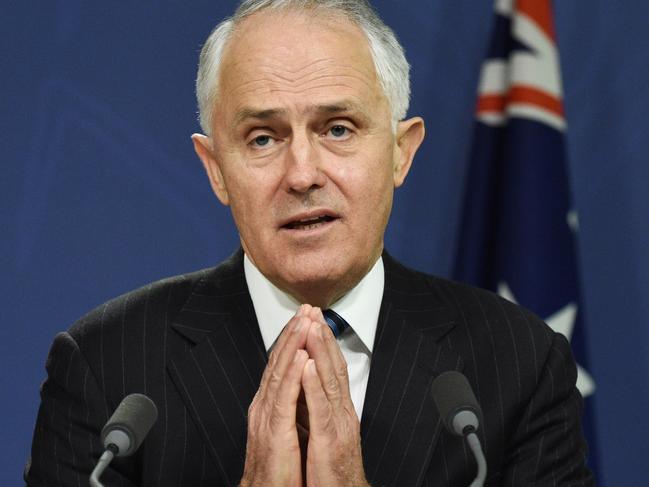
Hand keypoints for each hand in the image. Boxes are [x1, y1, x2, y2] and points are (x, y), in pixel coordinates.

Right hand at [240, 305, 311, 486]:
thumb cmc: (279, 466)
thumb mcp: (285, 427)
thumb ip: (290, 404)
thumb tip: (301, 385)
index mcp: (270, 402)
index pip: (281, 363)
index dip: (293, 338)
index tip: (305, 317)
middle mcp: (265, 403)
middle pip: (279, 360)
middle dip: (293, 332)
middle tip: (306, 308)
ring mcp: (267, 415)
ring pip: (280, 371)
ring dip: (293, 344)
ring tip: (304, 321)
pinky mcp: (274, 430)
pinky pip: (284, 397)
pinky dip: (292, 374)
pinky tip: (300, 356)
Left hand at [301, 308, 369, 486]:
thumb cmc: (332, 470)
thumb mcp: (326, 432)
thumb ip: (321, 409)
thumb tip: (311, 387)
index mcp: (339, 410)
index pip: (332, 369)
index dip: (324, 343)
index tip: (314, 320)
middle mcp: (342, 412)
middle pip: (333, 368)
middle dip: (323, 338)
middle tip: (314, 312)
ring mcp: (338, 425)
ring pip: (329, 381)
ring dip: (321, 352)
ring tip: (313, 327)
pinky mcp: (329, 441)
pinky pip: (321, 409)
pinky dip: (314, 386)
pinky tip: (308, 367)